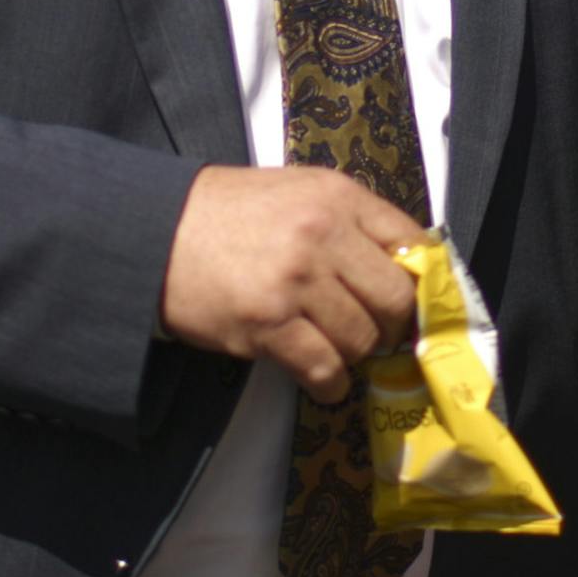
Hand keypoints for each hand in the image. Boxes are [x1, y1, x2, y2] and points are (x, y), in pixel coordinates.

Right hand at [160, 165, 427, 401]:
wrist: (156, 231)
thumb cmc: (230, 212)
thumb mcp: (299, 191)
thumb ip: (351, 220)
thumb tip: (403, 264)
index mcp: (338, 196)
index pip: (411, 242)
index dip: (421, 280)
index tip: (417, 302)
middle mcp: (323, 234)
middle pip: (394, 297)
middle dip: (393, 324)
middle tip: (380, 333)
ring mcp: (296, 281)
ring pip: (361, 338)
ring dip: (355, 353)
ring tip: (337, 349)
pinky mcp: (267, 324)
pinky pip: (323, 368)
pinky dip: (330, 384)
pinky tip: (324, 382)